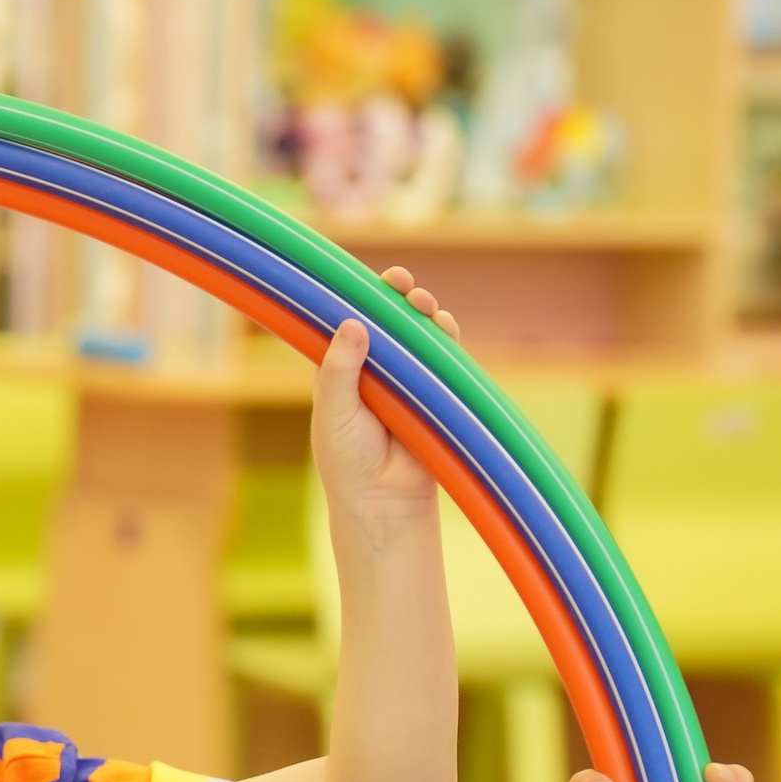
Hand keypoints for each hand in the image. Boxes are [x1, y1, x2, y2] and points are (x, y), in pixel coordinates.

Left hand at [308, 268, 455, 528]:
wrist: (384, 500)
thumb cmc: (346, 459)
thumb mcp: (334, 412)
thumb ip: (339, 370)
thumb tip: (353, 323)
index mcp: (341, 371)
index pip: (350, 324)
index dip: (360, 299)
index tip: (367, 281)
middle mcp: (374, 370)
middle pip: (389, 321)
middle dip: (397, 297)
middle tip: (401, 285)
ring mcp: (407, 380)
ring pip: (418, 335)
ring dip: (423, 313)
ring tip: (423, 305)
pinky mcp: (435, 392)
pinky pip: (444, 358)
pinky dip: (446, 338)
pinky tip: (443, 326)